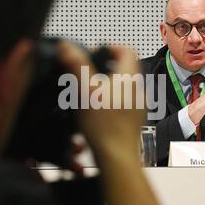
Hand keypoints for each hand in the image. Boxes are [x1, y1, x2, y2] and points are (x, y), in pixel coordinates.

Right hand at [58, 42, 144, 164]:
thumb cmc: (104, 128)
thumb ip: (77, 66)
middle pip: (125, 67)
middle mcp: (137, 89)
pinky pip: (124, 100)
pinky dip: (112, 99)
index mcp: (129, 78)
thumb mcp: (85, 91)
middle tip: (89, 74)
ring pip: (124, 85)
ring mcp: (137, 105)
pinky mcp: (134, 118)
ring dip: (108, 84)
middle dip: (106, 67)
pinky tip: (98, 110)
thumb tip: (67, 47)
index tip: (96, 54)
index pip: (127, 50)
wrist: (117, 157)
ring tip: (91, 92)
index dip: (110, 47)